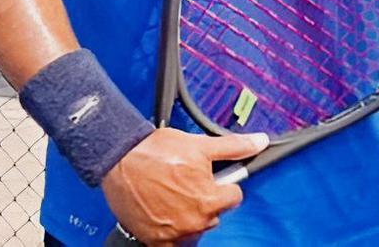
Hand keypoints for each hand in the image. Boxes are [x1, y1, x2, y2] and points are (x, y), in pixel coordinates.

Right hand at [101, 128, 266, 245]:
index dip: (224, 183)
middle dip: (206, 198)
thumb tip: (259, 142)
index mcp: (208, 201)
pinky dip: (172, 229)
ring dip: (190, 213)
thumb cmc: (157, 152)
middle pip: (214, 213)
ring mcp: (172, 234)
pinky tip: (164, 210)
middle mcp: (193, 222)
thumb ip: (234, 147)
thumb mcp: (201, 144)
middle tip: (188, 181)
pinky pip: (173, 242)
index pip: (234, 197)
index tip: (211, 177)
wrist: (120, 159)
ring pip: (195, 227)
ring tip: (174, 193)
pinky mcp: (153, 240)